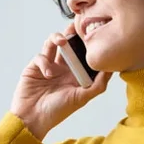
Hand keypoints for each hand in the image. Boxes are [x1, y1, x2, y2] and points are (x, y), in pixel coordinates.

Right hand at [10, 23, 112, 139]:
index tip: (92, 31)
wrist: (32, 119)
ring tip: (62, 41)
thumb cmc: (57, 112)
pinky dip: (44, 62)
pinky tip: (47, 74)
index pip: (83, 53)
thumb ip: (98, 85)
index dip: (87, 42)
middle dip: (72, 32)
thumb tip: (111, 69)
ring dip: (57, 38)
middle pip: (69, 43)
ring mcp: (48, 65)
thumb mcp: (82, 98)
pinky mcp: (34, 66)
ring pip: (53, 43)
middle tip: (76, 25)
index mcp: (76, 74)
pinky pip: (40, 56)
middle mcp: (63, 67)